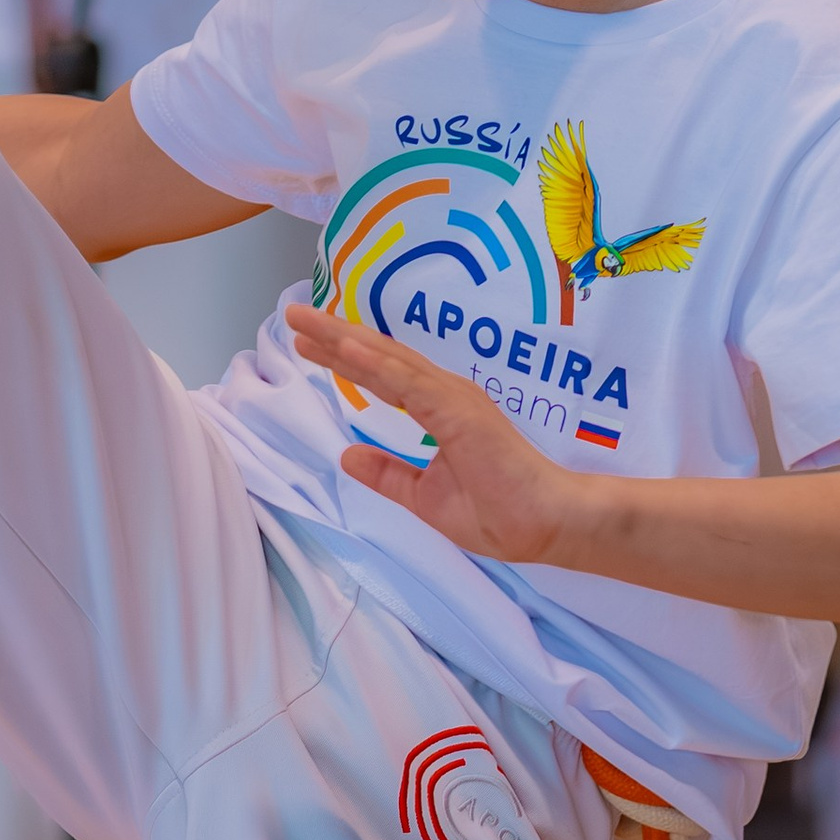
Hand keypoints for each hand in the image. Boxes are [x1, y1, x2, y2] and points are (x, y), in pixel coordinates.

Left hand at [285, 305, 579, 563]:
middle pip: (382, 357)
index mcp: (441, 409)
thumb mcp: (425, 496)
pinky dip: (375, 363)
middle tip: (294, 314)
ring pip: (390, 360)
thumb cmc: (500, 513)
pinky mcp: (459, 411)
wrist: (545, 525)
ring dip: (346, 339)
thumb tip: (348, 455)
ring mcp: (454, 398)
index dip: (345, 357)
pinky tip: (346, 347)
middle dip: (335, 336)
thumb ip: (389, 473)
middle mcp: (446, 394)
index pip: (384, 375)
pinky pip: (409, 383)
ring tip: (306, 321)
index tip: (307, 343)